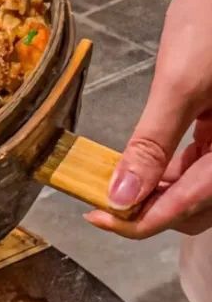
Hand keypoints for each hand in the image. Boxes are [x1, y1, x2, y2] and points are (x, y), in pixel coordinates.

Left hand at [86, 0, 211, 237]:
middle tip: (102, 204)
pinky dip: (173, 168)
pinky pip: (206, 159)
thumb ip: (153, 142)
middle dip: (153, 210)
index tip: (100, 218)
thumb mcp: (181, 80)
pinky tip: (141, 164)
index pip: (193, 206)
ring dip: (160, 191)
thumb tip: (123, 194)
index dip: (144, 221)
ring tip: (113, 186)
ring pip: (203, 185)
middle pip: (203, 204)